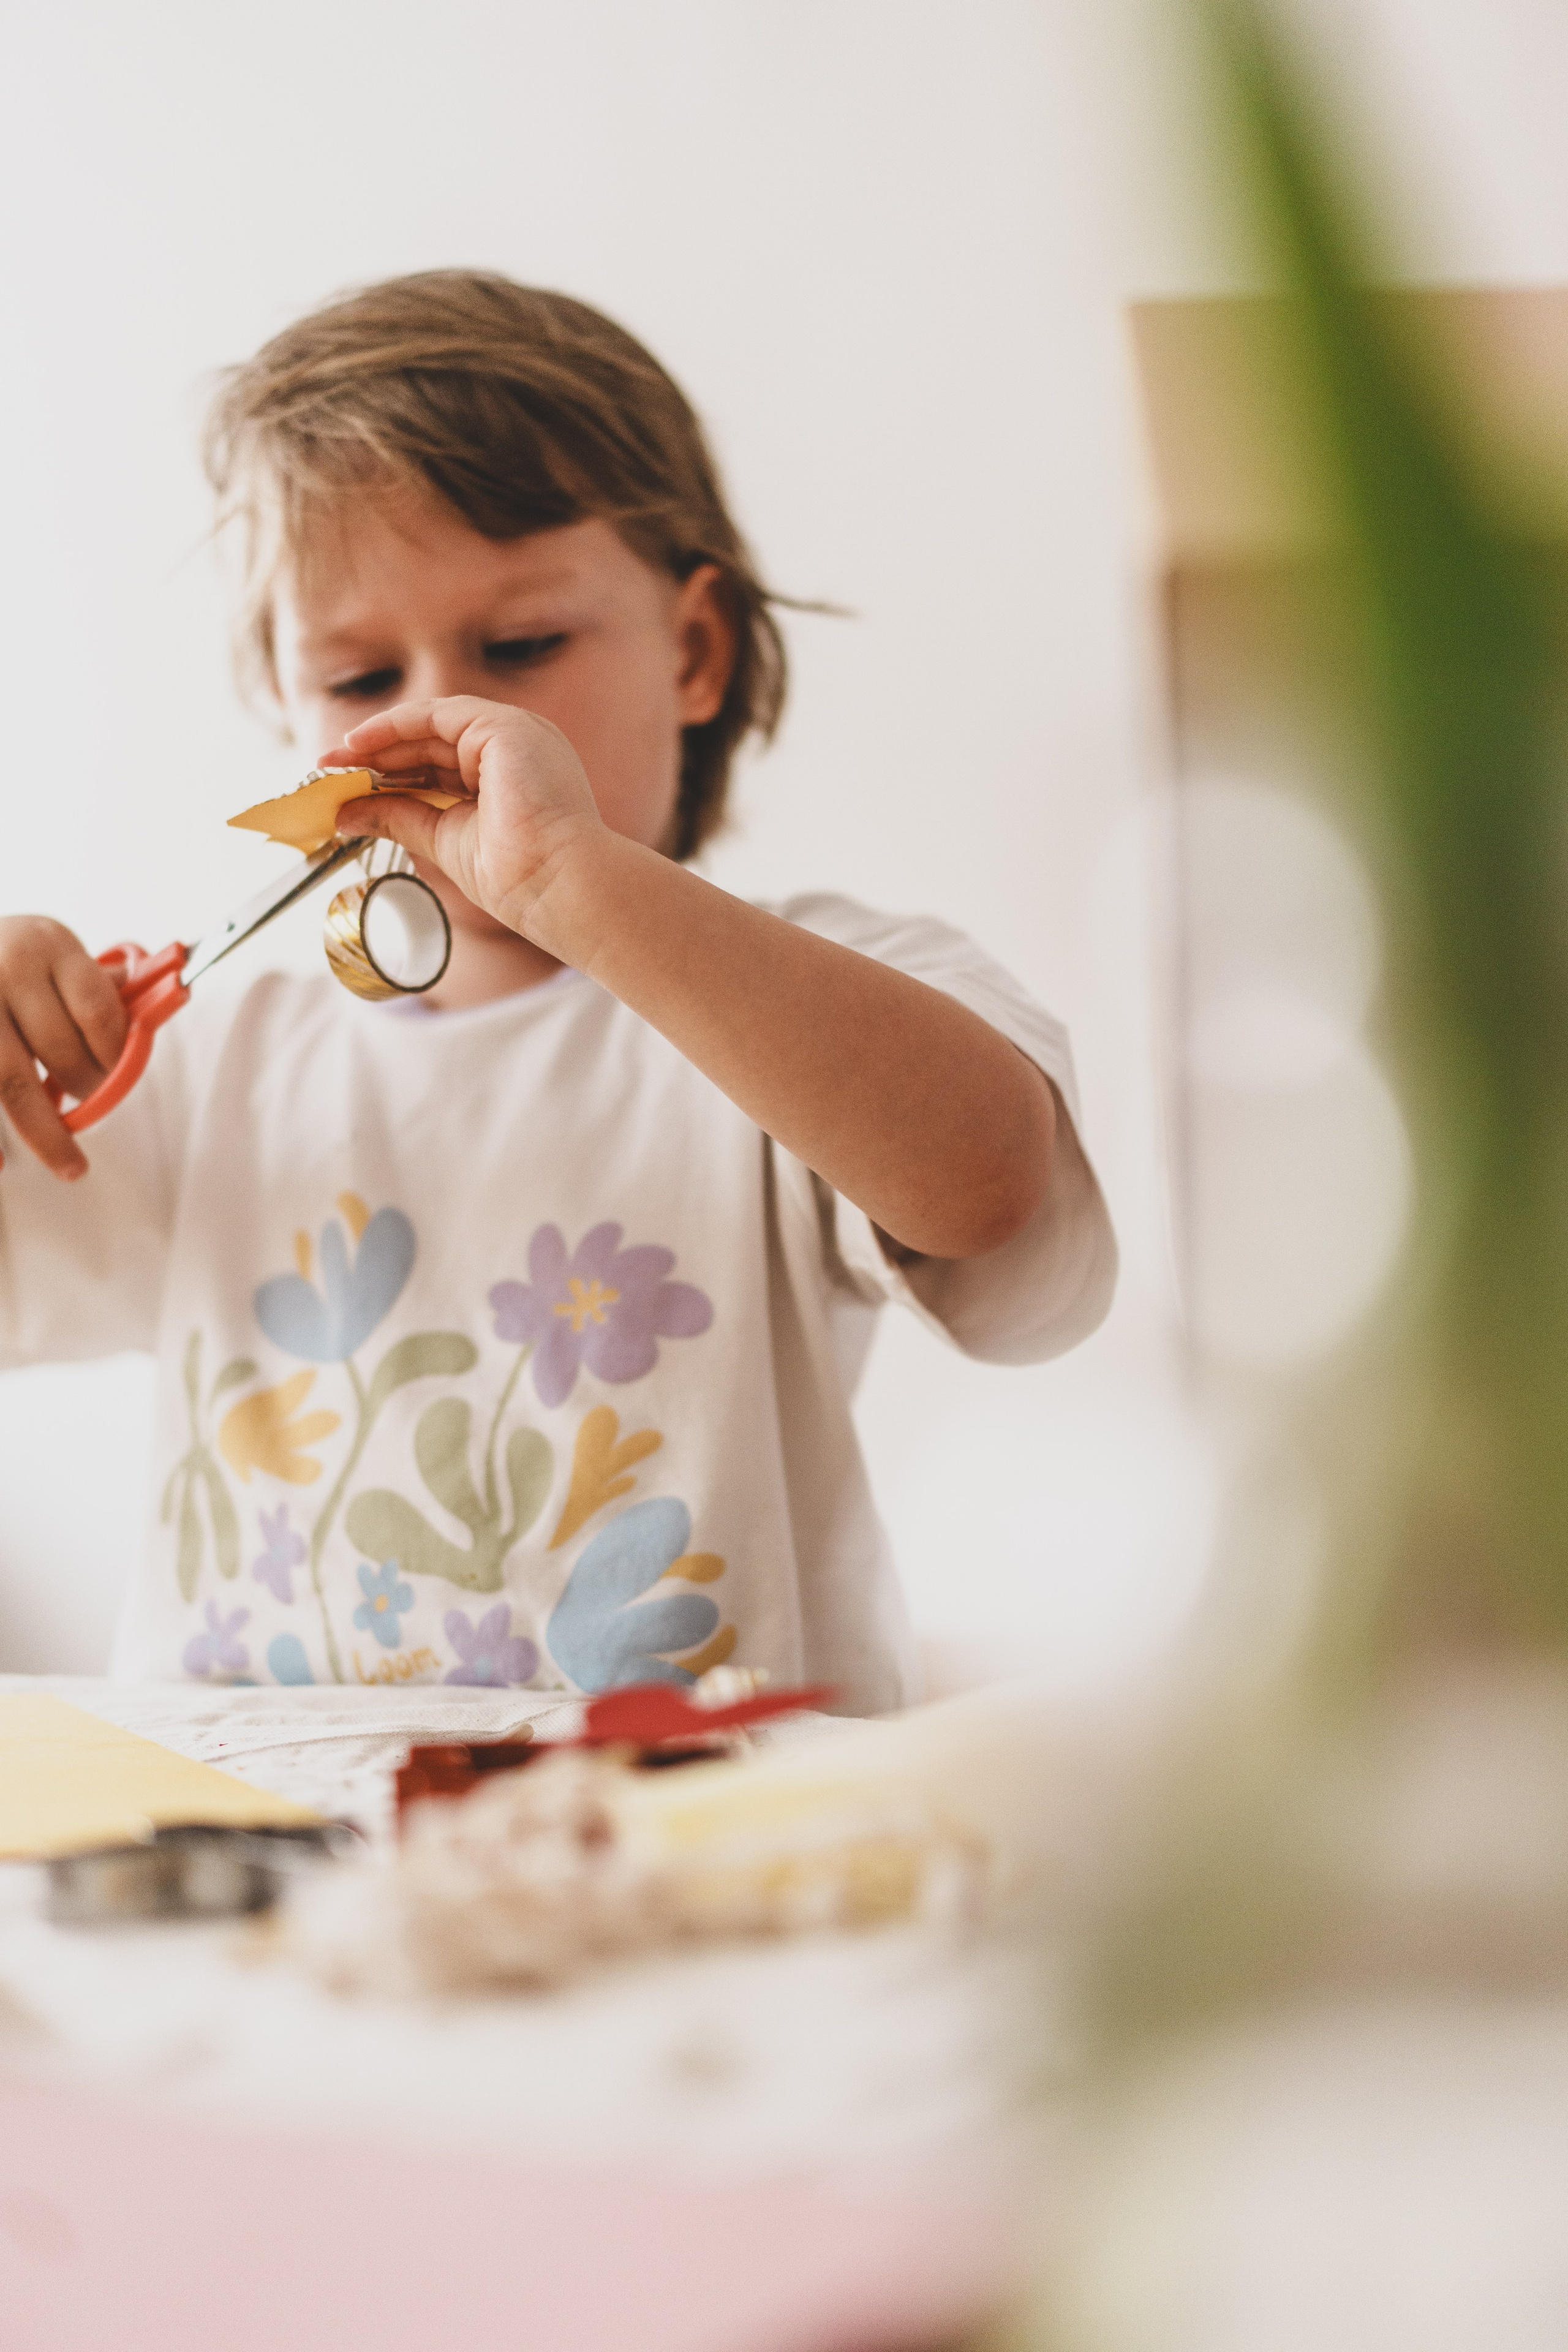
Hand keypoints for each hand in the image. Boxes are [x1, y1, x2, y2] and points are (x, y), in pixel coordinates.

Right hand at [0, 918, 128, 1178]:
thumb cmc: (17, 955)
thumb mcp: (57, 951)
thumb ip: (98, 985)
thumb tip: (151, 1016)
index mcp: (49, 946)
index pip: (98, 1012)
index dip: (117, 1054)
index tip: (121, 1076)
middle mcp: (9, 970)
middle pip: (60, 1050)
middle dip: (87, 1087)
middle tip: (94, 1101)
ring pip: (14, 1081)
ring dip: (44, 1130)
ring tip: (70, 1164)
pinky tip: (2, 1168)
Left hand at [324, 697, 604, 948]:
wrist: (561, 887)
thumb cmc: (522, 879)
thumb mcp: (444, 840)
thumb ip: (401, 817)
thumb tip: (348, 814)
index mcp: (513, 777)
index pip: (440, 765)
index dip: (390, 773)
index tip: (347, 785)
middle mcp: (518, 748)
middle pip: (431, 743)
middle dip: (375, 756)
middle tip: (327, 769)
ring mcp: (515, 733)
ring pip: (431, 725)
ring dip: (378, 742)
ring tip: (334, 761)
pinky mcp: (504, 726)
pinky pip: (437, 713)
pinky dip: (395, 725)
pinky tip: (361, 743)